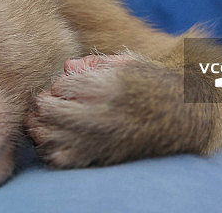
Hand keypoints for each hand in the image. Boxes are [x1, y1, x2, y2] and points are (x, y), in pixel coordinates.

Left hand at [25, 54, 192, 167]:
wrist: (181, 117)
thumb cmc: (152, 84)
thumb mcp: (127, 64)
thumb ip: (92, 63)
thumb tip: (65, 67)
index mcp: (105, 87)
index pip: (59, 85)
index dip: (57, 85)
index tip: (65, 89)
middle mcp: (98, 114)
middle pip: (46, 110)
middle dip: (41, 104)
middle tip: (50, 104)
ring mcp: (96, 138)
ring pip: (46, 136)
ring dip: (41, 125)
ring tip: (51, 121)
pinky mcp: (96, 156)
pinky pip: (58, 158)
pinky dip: (49, 148)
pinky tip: (58, 139)